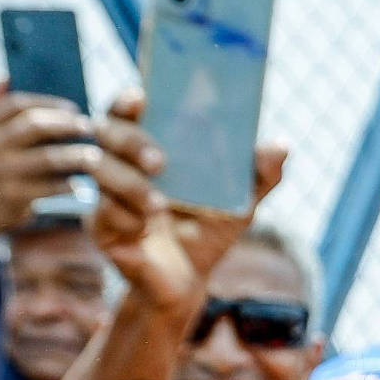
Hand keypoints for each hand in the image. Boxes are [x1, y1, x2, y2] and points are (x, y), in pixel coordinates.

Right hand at [0, 83, 103, 259]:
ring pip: (47, 157)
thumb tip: (5, 76)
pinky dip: (68, 184)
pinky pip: (49, 187)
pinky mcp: (11, 197)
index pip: (15, 104)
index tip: (72, 107)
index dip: (48, 103)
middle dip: (66, 124)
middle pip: (33, 125)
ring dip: (75, 155)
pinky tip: (82, 183)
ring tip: (95, 156)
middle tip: (89, 127)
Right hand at [76, 92, 287, 316]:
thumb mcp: (239, 201)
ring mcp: (106, 193)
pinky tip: (143, 231)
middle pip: (106, 130)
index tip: (142, 97)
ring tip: (159, 206)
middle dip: (131, 141)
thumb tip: (282, 144)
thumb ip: (260, 174)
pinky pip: (102, 213)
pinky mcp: (101, 227)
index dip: (128, 99)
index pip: (128, 109)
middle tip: (160, 162)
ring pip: (98, 168)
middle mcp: (122, 163)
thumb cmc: (208, 230)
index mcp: (150, 146)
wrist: (188, 282)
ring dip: (129, 183)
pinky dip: (126, 219)